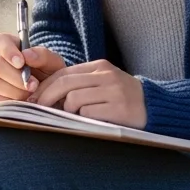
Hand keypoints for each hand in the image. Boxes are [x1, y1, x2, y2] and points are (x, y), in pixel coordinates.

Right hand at [0, 34, 65, 102]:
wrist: (49, 91)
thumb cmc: (48, 72)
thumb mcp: (52, 62)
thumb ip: (42, 55)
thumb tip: (26, 55)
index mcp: (8, 44)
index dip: (8, 51)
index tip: (21, 63)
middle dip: (16, 77)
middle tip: (34, 85)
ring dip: (15, 90)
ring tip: (30, 93)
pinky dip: (10, 101)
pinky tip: (23, 100)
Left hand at [30, 59, 146, 128]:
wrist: (156, 108)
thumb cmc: (123, 98)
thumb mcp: (103, 84)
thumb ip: (80, 85)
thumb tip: (46, 96)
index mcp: (100, 67)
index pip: (63, 72)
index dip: (45, 86)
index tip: (33, 98)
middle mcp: (106, 75)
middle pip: (64, 83)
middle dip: (46, 97)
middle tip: (38, 110)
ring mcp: (113, 91)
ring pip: (74, 99)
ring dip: (67, 111)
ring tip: (74, 117)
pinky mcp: (119, 109)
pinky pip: (88, 113)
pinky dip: (83, 119)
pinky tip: (89, 122)